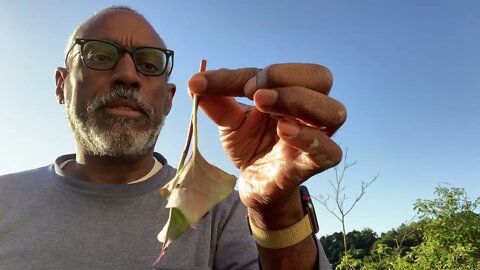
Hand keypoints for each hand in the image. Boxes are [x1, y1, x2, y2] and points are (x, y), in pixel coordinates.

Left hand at [188, 63, 345, 226]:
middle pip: (321, 77)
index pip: (277, 72)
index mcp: (289, 92)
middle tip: (253, 91)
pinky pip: (329, 151)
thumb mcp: (229, 120)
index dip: (247, 74)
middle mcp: (308, 110)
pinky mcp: (312, 165)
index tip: (218, 83)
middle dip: (287, 76)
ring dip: (298, 100)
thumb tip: (194, 82)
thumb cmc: (250, 146)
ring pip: (333, 111)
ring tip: (264, 104)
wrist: (256, 184)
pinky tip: (284, 132)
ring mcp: (315, 137)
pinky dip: (309, 138)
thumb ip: (216, 101)